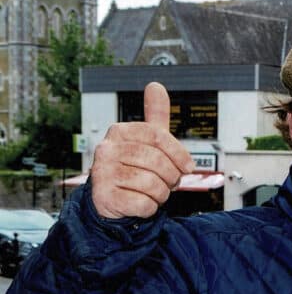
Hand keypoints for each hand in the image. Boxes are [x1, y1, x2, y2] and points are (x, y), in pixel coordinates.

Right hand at [90, 82, 193, 218]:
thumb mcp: (146, 140)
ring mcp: (102, 173)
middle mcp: (106, 149)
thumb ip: (154, 115)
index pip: (158, 136)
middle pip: (157, 162)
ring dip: (161, 194)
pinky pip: (144, 204)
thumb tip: (156, 86)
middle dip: (171, 177)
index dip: (179, 154)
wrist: (110, 198)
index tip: (187, 167)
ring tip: (153, 192)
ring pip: (152, 185)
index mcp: (120, 132)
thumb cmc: (134, 167)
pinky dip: (150, 207)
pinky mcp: (105, 197)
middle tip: (168, 182)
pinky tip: (141, 203)